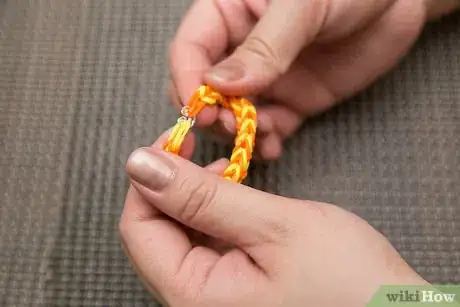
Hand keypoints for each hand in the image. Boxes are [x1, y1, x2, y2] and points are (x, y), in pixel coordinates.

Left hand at [119, 130, 425, 306]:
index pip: (138, 228)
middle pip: (154, 231)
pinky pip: (202, 243)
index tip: (178, 136)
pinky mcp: (231, 288)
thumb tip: (141, 163)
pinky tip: (236, 195)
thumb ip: (203, 197)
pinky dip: (213, 212)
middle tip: (206, 148)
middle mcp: (193, 302)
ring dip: (195, 194)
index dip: (151, 175)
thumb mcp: (275, 227)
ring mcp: (212, 297)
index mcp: (193, 296)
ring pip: (178, 234)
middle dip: (174, 182)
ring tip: (229, 170)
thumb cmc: (348, 281)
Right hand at [168, 0, 428, 159]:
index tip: (199, 109)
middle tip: (232, 127)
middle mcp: (240, 48)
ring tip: (262, 137)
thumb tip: (216, 86)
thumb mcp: (303, 6)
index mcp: (228, 12)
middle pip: (205, 90)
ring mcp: (266, 78)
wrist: (400, 1)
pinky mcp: (293, 101)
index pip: (189, 50)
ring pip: (233, 114)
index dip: (187, 81)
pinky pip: (269, 127)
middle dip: (213, 113)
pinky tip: (273, 149)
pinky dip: (266, 143)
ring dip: (239, 132)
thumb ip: (262, 47)